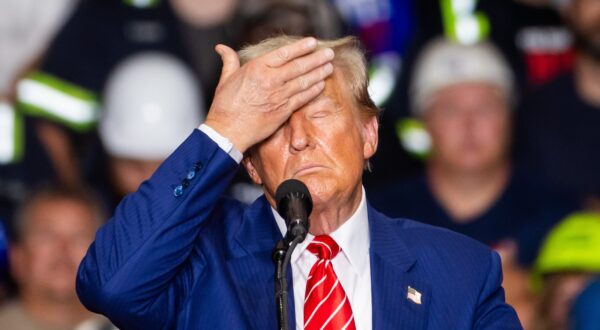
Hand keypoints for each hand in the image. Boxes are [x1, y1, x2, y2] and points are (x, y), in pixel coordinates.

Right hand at [204, 37, 333, 152]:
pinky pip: (302, 98)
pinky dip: (313, 91)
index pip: (284, 54)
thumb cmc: (224, 106)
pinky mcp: (283, 111)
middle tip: (329, 53)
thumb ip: (229, 61)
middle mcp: (270, 80)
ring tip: (329, 66)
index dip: (301, 47)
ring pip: (304, 82)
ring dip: (319, 73)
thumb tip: (221, 48)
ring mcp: (278, 96)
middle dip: (316, 59)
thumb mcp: (225, 79)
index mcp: (257, 68)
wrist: (227, 131)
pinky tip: (321, 85)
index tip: (313, 43)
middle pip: (299, 66)